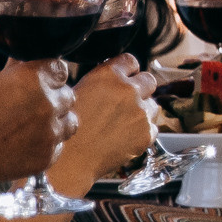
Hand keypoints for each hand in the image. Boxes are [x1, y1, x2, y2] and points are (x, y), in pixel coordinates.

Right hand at [0, 60, 76, 185]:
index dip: (51, 75)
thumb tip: (25, 57)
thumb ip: (16, 70)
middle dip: (53, 98)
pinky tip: (25, 142)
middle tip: (30, 106)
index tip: (43, 80)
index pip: (60, 69)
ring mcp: (50, 132)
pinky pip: (57, 145)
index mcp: (34, 80)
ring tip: (31, 125)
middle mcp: (48, 105)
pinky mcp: (48, 156)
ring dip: (55, 121)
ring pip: (69, 121)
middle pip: (67, 95)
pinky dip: (46, 143)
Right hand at [60, 55, 159, 179]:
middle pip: (149, 80)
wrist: (71, 160)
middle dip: (141, 88)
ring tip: (123, 122)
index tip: (126, 77)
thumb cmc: (68, 127)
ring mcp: (141, 112)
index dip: (128, 70)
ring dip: (143, 110)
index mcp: (109, 75)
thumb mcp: (78, 92)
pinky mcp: (147, 133)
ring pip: (153, 104)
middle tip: (128, 101)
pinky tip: (125, 136)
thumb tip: (115, 76)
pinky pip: (153, 126)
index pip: (131, 61)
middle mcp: (129, 90)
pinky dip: (143, 130)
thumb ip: (102, 81)